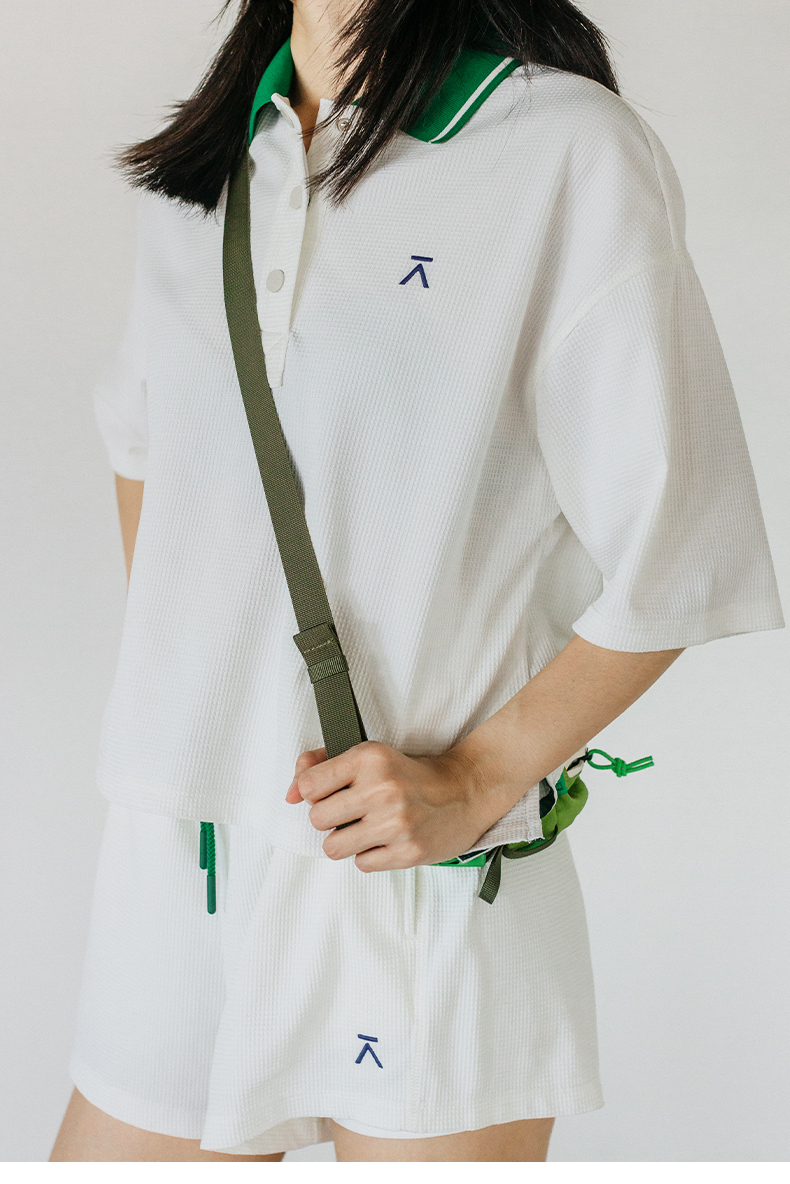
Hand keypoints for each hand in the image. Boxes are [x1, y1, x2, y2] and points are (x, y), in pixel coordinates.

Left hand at [285, 740, 492, 870]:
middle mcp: (382, 789)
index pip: (308, 785)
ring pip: (333, 847)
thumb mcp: (370, 756)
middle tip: (352, 812)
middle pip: (317, 819)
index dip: (313, 793)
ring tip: (366, 829)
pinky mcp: (407, 852)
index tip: (329, 793)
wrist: (465, 791)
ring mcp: (395, 823)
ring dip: (346, 841)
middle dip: (329, 818)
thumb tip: (288, 794)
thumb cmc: (412, 774)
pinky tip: (386, 840)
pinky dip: (370, 855)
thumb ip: (323, 766)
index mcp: (370, 758)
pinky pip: (361, 864)